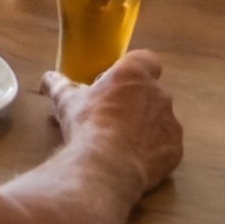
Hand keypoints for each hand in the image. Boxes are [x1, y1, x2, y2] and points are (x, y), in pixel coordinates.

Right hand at [48, 54, 184, 191]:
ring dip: (146, 124)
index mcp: (133, 75)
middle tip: (113, 113)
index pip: (146, 59)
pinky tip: (134, 157)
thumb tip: (48, 78)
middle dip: (137, 100)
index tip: (119, 81)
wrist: (107, 164)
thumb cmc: (87, 124)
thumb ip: (60, 86)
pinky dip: (154, 147)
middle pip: (152, 90)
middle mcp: (159, 93)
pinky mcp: (176, 148)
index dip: (135, 68)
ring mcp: (171, 122)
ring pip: (161, 117)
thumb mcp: (66, 102)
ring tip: (123, 139)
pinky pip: (166, 143)